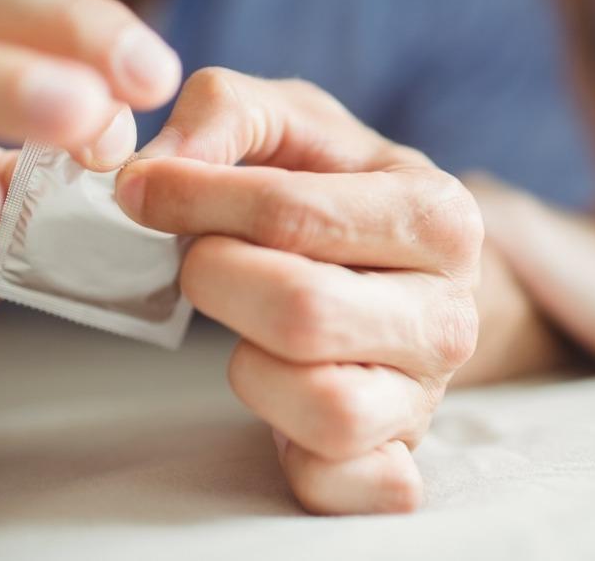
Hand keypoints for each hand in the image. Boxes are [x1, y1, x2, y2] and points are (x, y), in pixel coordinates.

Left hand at [115, 68, 482, 513]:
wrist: (396, 271)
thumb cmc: (335, 192)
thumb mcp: (291, 122)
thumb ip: (224, 112)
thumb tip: (153, 173)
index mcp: (438, 215)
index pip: (291, 214)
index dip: (194, 200)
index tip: (144, 193)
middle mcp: (450, 312)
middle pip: (301, 311)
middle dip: (217, 280)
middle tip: (202, 262)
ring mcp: (427, 395)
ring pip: (322, 404)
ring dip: (249, 364)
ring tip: (249, 329)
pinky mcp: (395, 460)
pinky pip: (338, 481)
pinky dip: (296, 456)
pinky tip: (281, 405)